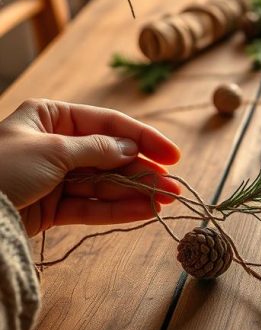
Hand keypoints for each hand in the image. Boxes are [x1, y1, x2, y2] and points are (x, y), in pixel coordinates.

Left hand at [0, 100, 181, 236]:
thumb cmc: (2, 169)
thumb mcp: (52, 151)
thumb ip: (96, 150)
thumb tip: (131, 149)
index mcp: (51, 116)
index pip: (107, 123)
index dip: (142, 138)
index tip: (172, 155)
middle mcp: (54, 144)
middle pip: (109, 155)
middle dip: (142, 171)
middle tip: (175, 187)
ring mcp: (53, 177)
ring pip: (103, 183)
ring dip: (135, 192)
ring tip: (168, 202)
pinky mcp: (50, 209)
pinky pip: (90, 206)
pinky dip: (117, 210)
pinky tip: (144, 213)